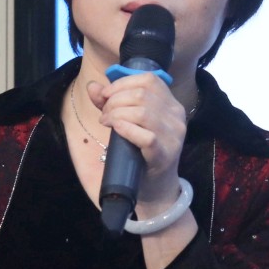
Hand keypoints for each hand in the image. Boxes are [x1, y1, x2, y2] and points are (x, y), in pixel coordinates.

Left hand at [89, 73, 187, 209]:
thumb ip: (112, 102)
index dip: (123, 83)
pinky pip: (146, 136)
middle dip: (115, 101)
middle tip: (104, 115)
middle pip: (142, 95)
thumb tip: (92, 86)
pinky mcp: (165, 154)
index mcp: (171, 104)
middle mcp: (176, 116)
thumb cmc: (142, 152)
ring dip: (116, 114)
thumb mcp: (130, 123)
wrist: (156, 188)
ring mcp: (173, 136)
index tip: (106, 95)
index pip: (150, 80)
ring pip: (142, 112)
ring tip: (106, 123)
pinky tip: (115, 130)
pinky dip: (125, 129)